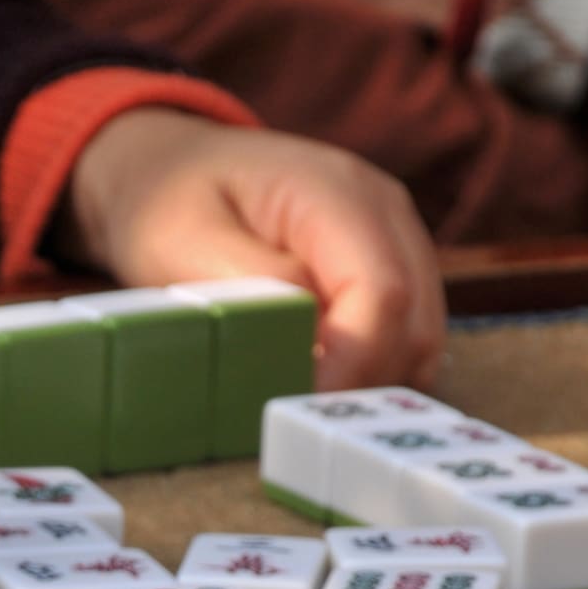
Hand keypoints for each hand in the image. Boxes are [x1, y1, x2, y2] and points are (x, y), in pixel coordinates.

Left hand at [62, 109, 444, 388]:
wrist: (169, 171)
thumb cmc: (167, 205)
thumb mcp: (185, 242)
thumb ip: (256, 288)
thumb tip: (314, 341)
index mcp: (333, 191)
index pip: (381, 292)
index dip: (353, 364)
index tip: (302, 407)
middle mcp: (382, 209)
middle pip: (414, 321)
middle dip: (364, 382)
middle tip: (297, 418)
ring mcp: (394, 235)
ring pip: (419, 335)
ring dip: (371, 380)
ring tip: (302, 399)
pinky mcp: (389, 264)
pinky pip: (405, 334)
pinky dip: (372, 369)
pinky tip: (319, 380)